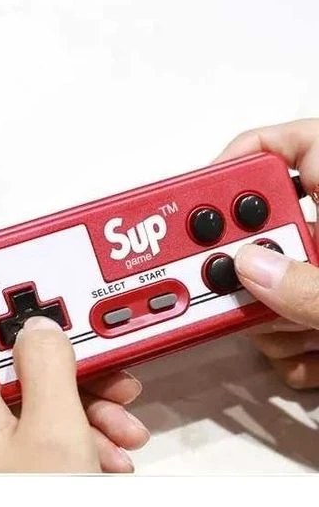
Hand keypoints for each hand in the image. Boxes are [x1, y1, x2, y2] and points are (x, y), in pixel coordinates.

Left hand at [0, 287, 148, 472]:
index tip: (9, 270)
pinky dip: (46, 425)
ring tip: (110, 416)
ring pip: (2, 391)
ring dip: (59, 394)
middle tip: (88, 356)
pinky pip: (3, 427)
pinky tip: (94, 444)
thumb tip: (37, 326)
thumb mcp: (57, 430)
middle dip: (46, 352)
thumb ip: (47, 360)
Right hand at [216, 119, 318, 388]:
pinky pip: (298, 316)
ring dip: (270, 315)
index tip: (200, 199)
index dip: (238, 162)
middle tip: (232, 286)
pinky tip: (312, 363)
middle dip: (248, 264)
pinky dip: (295, 345)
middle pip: (270, 222)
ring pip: (278, 276)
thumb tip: (251, 270)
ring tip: (289, 340)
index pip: (290, 143)